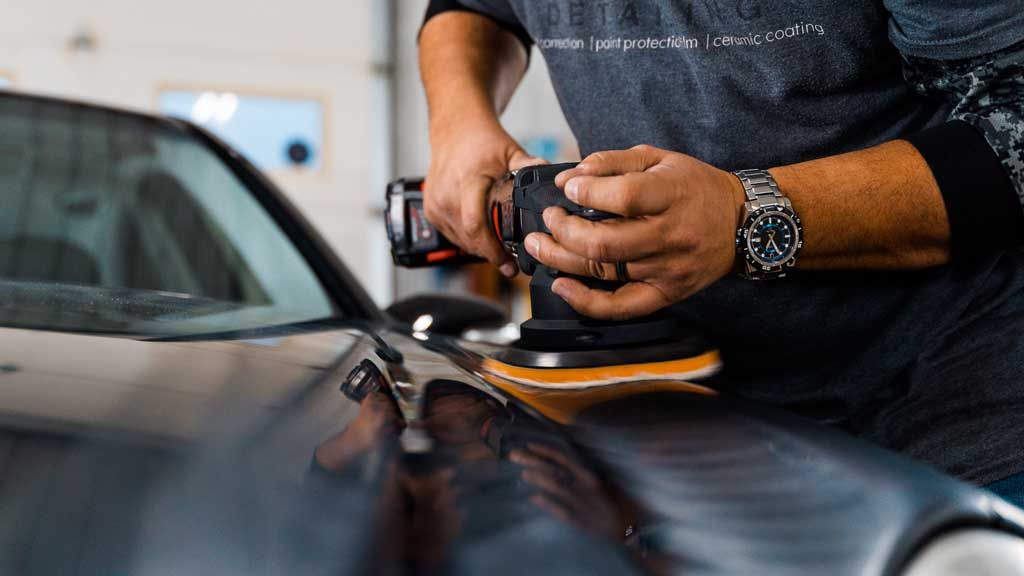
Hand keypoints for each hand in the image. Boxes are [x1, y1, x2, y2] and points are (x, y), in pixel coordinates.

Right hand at [425, 119, 545, 276]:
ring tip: (498, 249)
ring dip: (479, 248)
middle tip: (510, 262)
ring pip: (460, 241)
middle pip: (469, 240)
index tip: (509, 265)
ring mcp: (435, 205)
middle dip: (491, 254)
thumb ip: (529, 166)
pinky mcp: (430, 210)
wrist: (453, 129)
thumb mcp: (510, 150)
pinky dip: (466, 239)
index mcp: (467, 183)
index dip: (493, 251)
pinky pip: (451, 235)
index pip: (476, 226)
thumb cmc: (480, 139)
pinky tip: (481, 235)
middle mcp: (446, 196)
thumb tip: (554, 180)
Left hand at [510, 443, 624, 540]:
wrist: (626, 530)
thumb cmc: (611, 505)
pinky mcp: (581, 521)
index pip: (564, 458)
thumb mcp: (598, 484)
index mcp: (589, 476)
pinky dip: (546, 503)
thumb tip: (555, 465)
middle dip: (533, 461)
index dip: (545, 450)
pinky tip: (532, 498)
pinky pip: (561, 510)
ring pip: (557, 487)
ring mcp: (583, 504)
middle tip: (514, 455)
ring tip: (521, 474)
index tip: (528, 445)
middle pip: (555, 469)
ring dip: (537, 479)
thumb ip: (579, 474)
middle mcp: (585, 487)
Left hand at [524, 145, 746, 319]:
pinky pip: (620, 307)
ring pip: (604, 272)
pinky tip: (561, 285)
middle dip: (563, 230)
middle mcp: (670, 236)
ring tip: (541, 244)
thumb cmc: (696, 188)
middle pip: (604, 242)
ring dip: (561, 259)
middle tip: (549, 218)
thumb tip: (572, 176)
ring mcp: (667, 269)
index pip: (623, 197)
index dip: (586, 191)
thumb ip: (614, 161)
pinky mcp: (665, 294)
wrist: (743, 224)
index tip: (567, 186)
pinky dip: (585, 301)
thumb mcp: (660, 159)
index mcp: (672, 195)